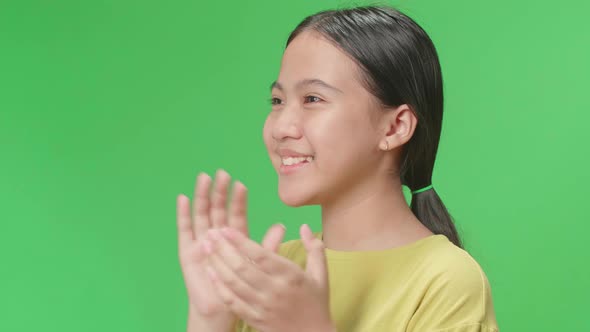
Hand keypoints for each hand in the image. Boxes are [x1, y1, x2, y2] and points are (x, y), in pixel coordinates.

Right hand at [176, 169, 255, 316]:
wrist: (221, 308)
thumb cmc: (242, 286)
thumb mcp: (257, 263)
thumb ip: (267, 244)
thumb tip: (282, 226)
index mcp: (234, 237)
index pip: (236, 213)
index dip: (238, 199)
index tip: (240, 184)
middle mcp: (217, 235)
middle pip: (217, 209)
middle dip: (219, 191)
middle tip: (222, 173)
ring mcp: (201, 241)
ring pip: (201, 214)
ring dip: (202, 196)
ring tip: (204, 178)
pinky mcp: (187, 250)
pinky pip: (185, 229)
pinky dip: (183, 214)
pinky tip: (183, 198)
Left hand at [201, 223, 334, 331]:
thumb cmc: (316, 301)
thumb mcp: (321, 273)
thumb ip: (314, 248)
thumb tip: (303, 225)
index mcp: (290, 276)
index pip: (261, 255)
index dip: (241, 241)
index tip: (226, 228)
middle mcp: (274, 291)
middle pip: (242, 267)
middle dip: (222, 248)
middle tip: (210, 233)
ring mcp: (262, 307)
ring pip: (233, 283)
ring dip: (216, 264)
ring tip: (205, 247)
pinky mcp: (254, 319)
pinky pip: (232, 302)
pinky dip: (219, 286)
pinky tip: (210, 272)